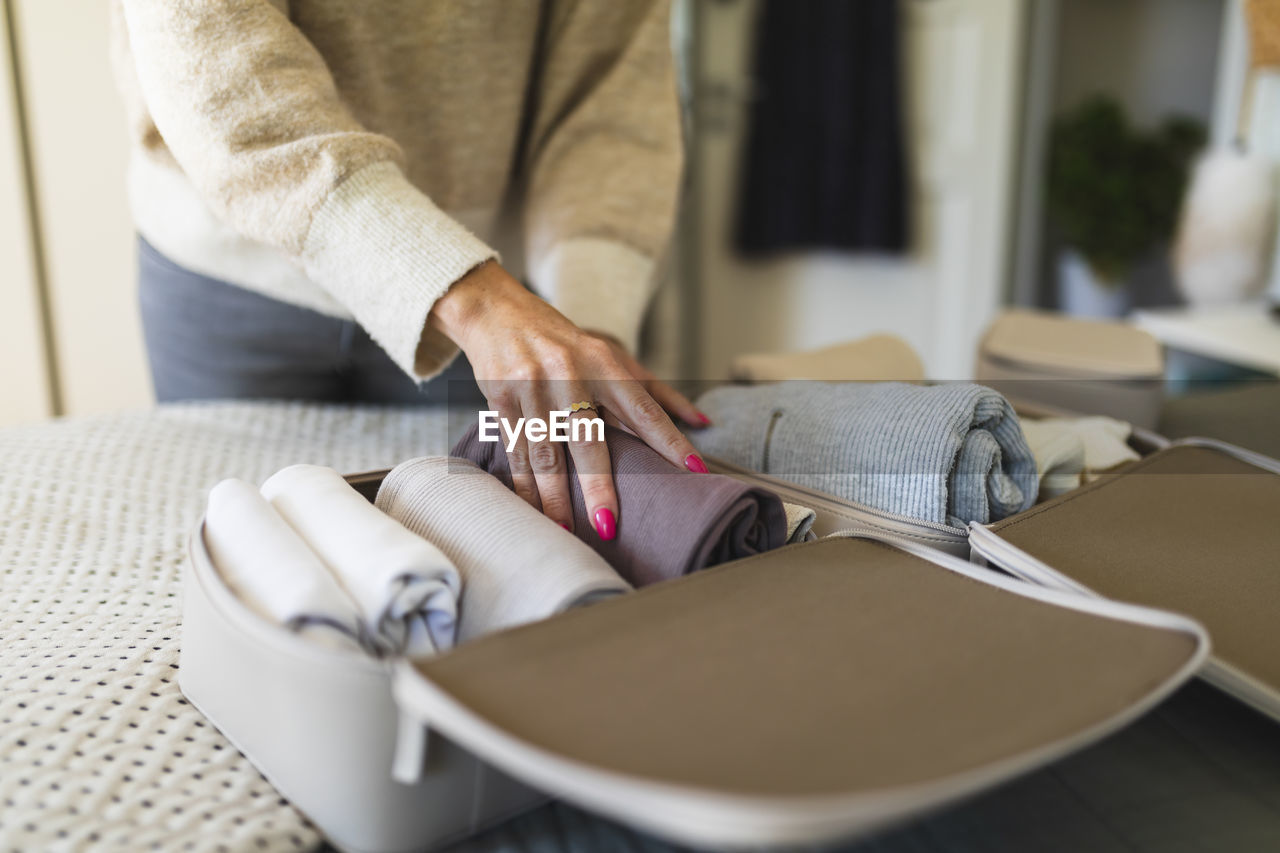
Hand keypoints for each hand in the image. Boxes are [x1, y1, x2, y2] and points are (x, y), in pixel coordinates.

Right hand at [429, 261, 710, 537]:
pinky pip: (515, 451)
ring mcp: (533, 387)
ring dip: (554, 498)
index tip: (693, 471)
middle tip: (608, 526)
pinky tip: (533, 511)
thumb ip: (658, 392)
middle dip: (598, 486)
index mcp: (606, 365)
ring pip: (546, 453)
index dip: (671, 440)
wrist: (499, 312)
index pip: (645, 409)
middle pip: (588, 440)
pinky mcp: (501, 398)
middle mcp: (570, 374)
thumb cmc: (567, 343)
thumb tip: (703, 423)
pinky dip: (524, 485)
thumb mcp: (614, 357)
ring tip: (566, 532)